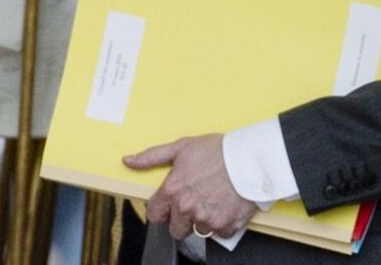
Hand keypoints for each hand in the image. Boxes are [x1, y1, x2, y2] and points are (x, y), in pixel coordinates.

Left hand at [124, 133, 257, 238]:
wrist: (252, 156)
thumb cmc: (219, 150)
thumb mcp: (183, 147)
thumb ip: (152, 157)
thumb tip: (128, 161)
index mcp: (172, 190)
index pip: (154, 215)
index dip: (163, 209)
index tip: (173, 203)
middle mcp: (186, 208)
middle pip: (175, 229)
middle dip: (184, 218)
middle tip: (198, 200)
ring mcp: (205, 218)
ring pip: (198, 231)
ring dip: (205, 220)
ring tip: (215, 199)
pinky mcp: (224, 225)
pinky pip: (218, 233)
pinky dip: (223, 222)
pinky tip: (227, 205)